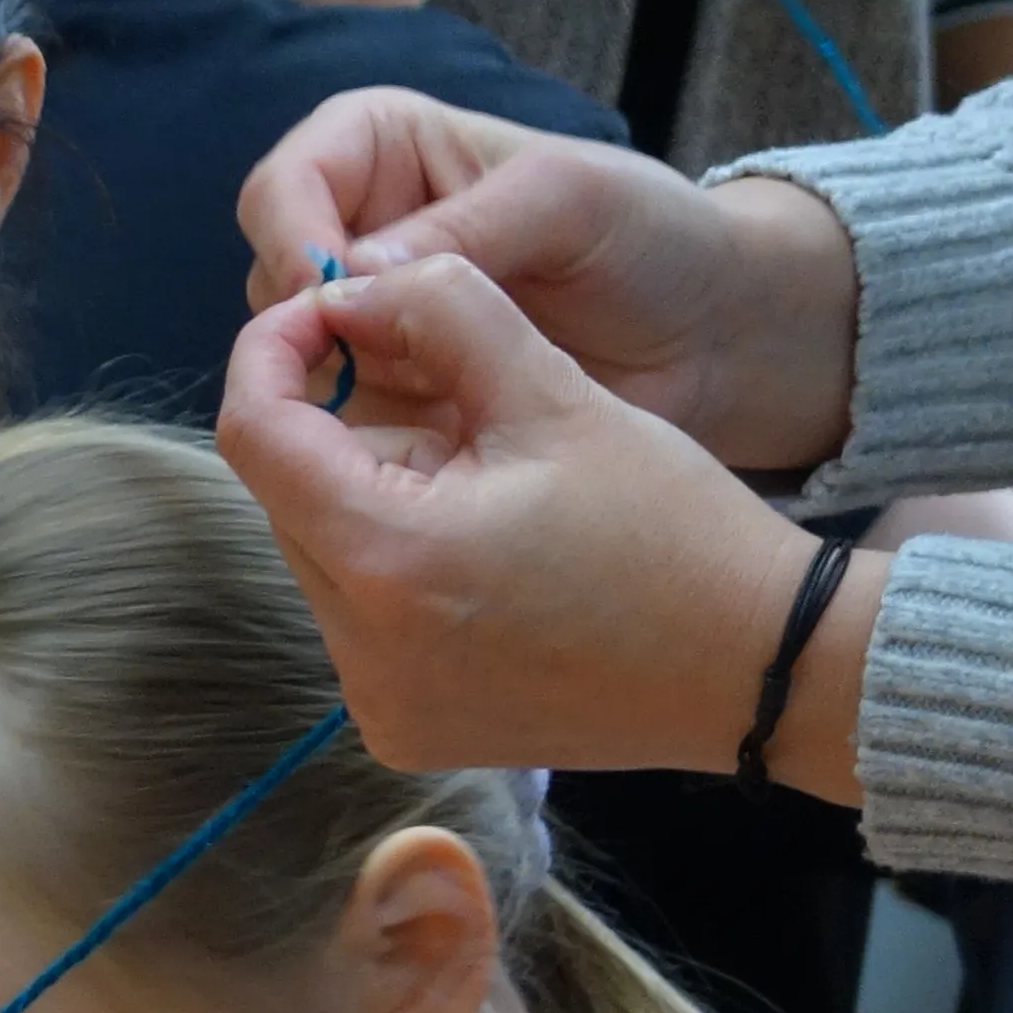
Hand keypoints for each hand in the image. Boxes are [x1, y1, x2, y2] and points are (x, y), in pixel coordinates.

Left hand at [218, 254, 837, 779]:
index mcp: (389, 560)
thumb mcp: (557, 392)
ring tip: (490, 486)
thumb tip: (347, 283)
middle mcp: (359, 652)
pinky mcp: (404, 729)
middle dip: (345, 435)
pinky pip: (361, 623)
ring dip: (375, 502)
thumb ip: (441, 312)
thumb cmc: (673, 527)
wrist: (758, 666)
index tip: (324, 313)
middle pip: (288, 499)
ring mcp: (377, 703)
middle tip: (453, 405)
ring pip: (323, 558)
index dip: (274, 355)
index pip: (254, 434)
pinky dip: (399, 571)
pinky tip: (490, 556)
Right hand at [236, 89, 861, 468]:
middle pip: (271, 279)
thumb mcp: (573, 201)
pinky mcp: (392, 398)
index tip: (326, 291)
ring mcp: (370, 322)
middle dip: (309, 323)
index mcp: (387, 152)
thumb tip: (350, 275)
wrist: (720, 340)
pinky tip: (427, 439)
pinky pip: (337, 421)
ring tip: (424, 397)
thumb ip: (465, 227)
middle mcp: (360, 234)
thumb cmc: (658, 238)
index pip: (285, 184)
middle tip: (372, 360)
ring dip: (339, 384)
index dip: (291, 235)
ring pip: (292, 358)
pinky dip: (366, 434)